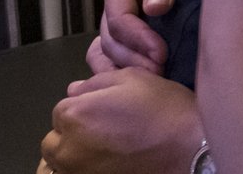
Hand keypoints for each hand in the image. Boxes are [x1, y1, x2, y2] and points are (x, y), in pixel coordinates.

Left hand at [42, 69, 201, 173]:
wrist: (188, 148)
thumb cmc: (163, 109)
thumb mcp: (133, 78)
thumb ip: (97, 82)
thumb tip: (75, 90)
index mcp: (75, 115)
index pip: (61, 109)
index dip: (83, 105)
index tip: (104, 107)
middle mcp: (69, 148)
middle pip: (54, 141)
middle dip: (70, 133)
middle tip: (101, 129)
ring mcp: (80, 173)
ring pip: (62, 164)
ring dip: (75, 154)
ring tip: (105, 147)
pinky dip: (89, 168)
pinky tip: (112, 160)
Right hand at [92, 0, 197, 73]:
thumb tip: (155, 9)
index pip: (119, 20)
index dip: (138, 40)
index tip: (162, 53)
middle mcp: (115, 4)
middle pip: (111, 42)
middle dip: (134, 60)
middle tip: (161, 73)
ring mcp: (123, 18)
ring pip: (109, 52)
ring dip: (127, 69)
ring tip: (152, 82)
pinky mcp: (134, 30)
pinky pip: (117, 55)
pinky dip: (123, 70)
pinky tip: (140, 85)